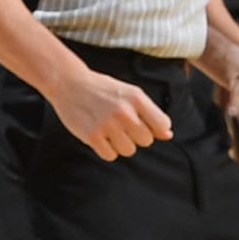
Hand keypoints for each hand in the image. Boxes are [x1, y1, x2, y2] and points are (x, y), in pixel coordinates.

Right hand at [47, 60, 172, 160]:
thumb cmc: (103, 89)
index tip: (145, 124)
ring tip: (111, 131)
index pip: (162, 124)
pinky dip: (107, 150)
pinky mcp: (92, 136)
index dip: (156, 128)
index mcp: (137, 98)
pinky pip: (111, 156)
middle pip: (146, 141)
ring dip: (122, 144)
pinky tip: (101, 137)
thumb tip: (168, 135)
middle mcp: (124, 112)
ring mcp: (108, 124)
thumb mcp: (130, 93)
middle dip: (137, 136)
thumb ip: (150, 113)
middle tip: (123, 126)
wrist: (69, 83)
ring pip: (129, 151)